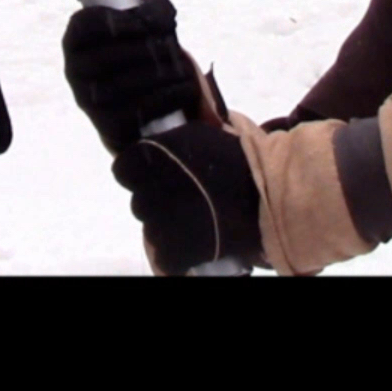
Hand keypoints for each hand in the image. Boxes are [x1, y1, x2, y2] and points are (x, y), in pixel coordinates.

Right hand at [62, 0, 205, 151]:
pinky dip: (167, 97)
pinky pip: (137, 112)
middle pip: (106, 58)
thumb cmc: (142, 55)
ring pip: (123, 86)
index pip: (83, 25)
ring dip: (160, 73)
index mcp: (77, 41)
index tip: (143, 25)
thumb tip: (156, 13)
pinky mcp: (109, 128)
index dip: (113, 21)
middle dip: (145, 50)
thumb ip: (154, 9)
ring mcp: (89, 102)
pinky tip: (185, 87)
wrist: (145, 108)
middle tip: (170, 47)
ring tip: (183, 68)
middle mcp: (75, 72)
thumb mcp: (147, 26)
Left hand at [111, 122, 261, 275]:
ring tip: (194, 220)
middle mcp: (150, 188)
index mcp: (154, 155)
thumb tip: (156, 140)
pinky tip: (195, 243)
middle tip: (185, 199)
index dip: (139, 172)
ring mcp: (160, 222)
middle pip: (139, 199)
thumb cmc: (238, 160)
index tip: (157, 176)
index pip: (124, 168)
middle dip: (156, 199)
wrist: (267, 196)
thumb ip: (172, 138)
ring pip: (150, 228)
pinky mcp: (175, 251)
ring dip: (166, 225)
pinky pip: (164, 257)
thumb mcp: (200, 133)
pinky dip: (176, 254)